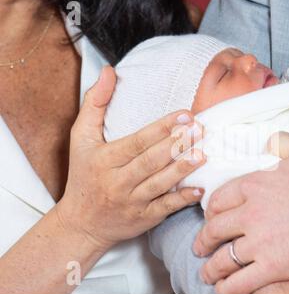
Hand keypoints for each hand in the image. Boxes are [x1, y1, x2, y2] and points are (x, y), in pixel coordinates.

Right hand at [58, 67, 205, 249]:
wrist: (81, 223)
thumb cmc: (83, 174)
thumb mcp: (80, 138)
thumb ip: (94, 103)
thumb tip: (109, 71)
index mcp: (104, 159)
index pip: (136, 142)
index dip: (161, 128)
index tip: (185, 114)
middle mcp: (118, 181)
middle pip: (150, 161)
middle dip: (177, 145)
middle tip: (200, 129)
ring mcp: (132, 202)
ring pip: (160, 184)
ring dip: (182, 169)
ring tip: (203, 154)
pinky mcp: (144, 218)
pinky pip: (165, 208)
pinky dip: (182, 200)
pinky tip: (199, 189)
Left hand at [193, 132, 288, 293]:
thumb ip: (281, 142)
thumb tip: (268, 142)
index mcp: (254, 185)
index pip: (219, 199)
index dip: (210, 211)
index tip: (209, 217)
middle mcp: (250, 213)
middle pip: (215, 230)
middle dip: (203, 240)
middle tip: (200, 247)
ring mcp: (260, 242)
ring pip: (224, 259)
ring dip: (211, 268)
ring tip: (207, 273)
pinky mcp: (274, 266)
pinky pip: (242, 283)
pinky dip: (229, 289)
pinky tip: (224, 291)